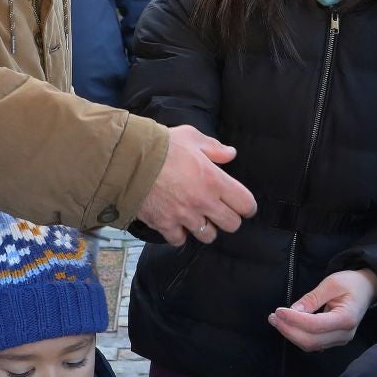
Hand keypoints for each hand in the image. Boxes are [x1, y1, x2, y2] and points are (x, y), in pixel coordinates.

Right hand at [135, 124, 256, 246]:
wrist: (129, 160)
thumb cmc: (161, 146)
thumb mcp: (191, 137)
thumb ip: (214, 148)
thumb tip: (231, 154)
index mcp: (214, 180)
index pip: (246, 204)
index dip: (248, 206)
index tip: (244, 206)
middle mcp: (203, 202)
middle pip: (231, 224)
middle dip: (229, 219)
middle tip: (221, 211)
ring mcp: (184, 216)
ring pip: (208, 236)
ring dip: (205, 228)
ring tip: (197, 217)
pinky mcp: (165, 224)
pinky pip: (180, 240)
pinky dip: (179, 234)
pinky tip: (176, 223)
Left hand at [270, 269, 376, 351]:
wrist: (366, 289)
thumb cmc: (350, 283)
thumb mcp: (331, 284)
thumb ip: (312, 298)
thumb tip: (293, 311)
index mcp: (346, 318)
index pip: (315, 325)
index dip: (294, 320)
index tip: (278, 311)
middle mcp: (344, 334)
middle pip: (311, 341)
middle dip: (289, 330)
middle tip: (273, 317)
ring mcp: (340, 340)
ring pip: (310, 345)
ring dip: (291, 334)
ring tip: (276, 320)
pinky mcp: (334, 340)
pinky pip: (313, 343)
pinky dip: (298, 336)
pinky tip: (288, 325)